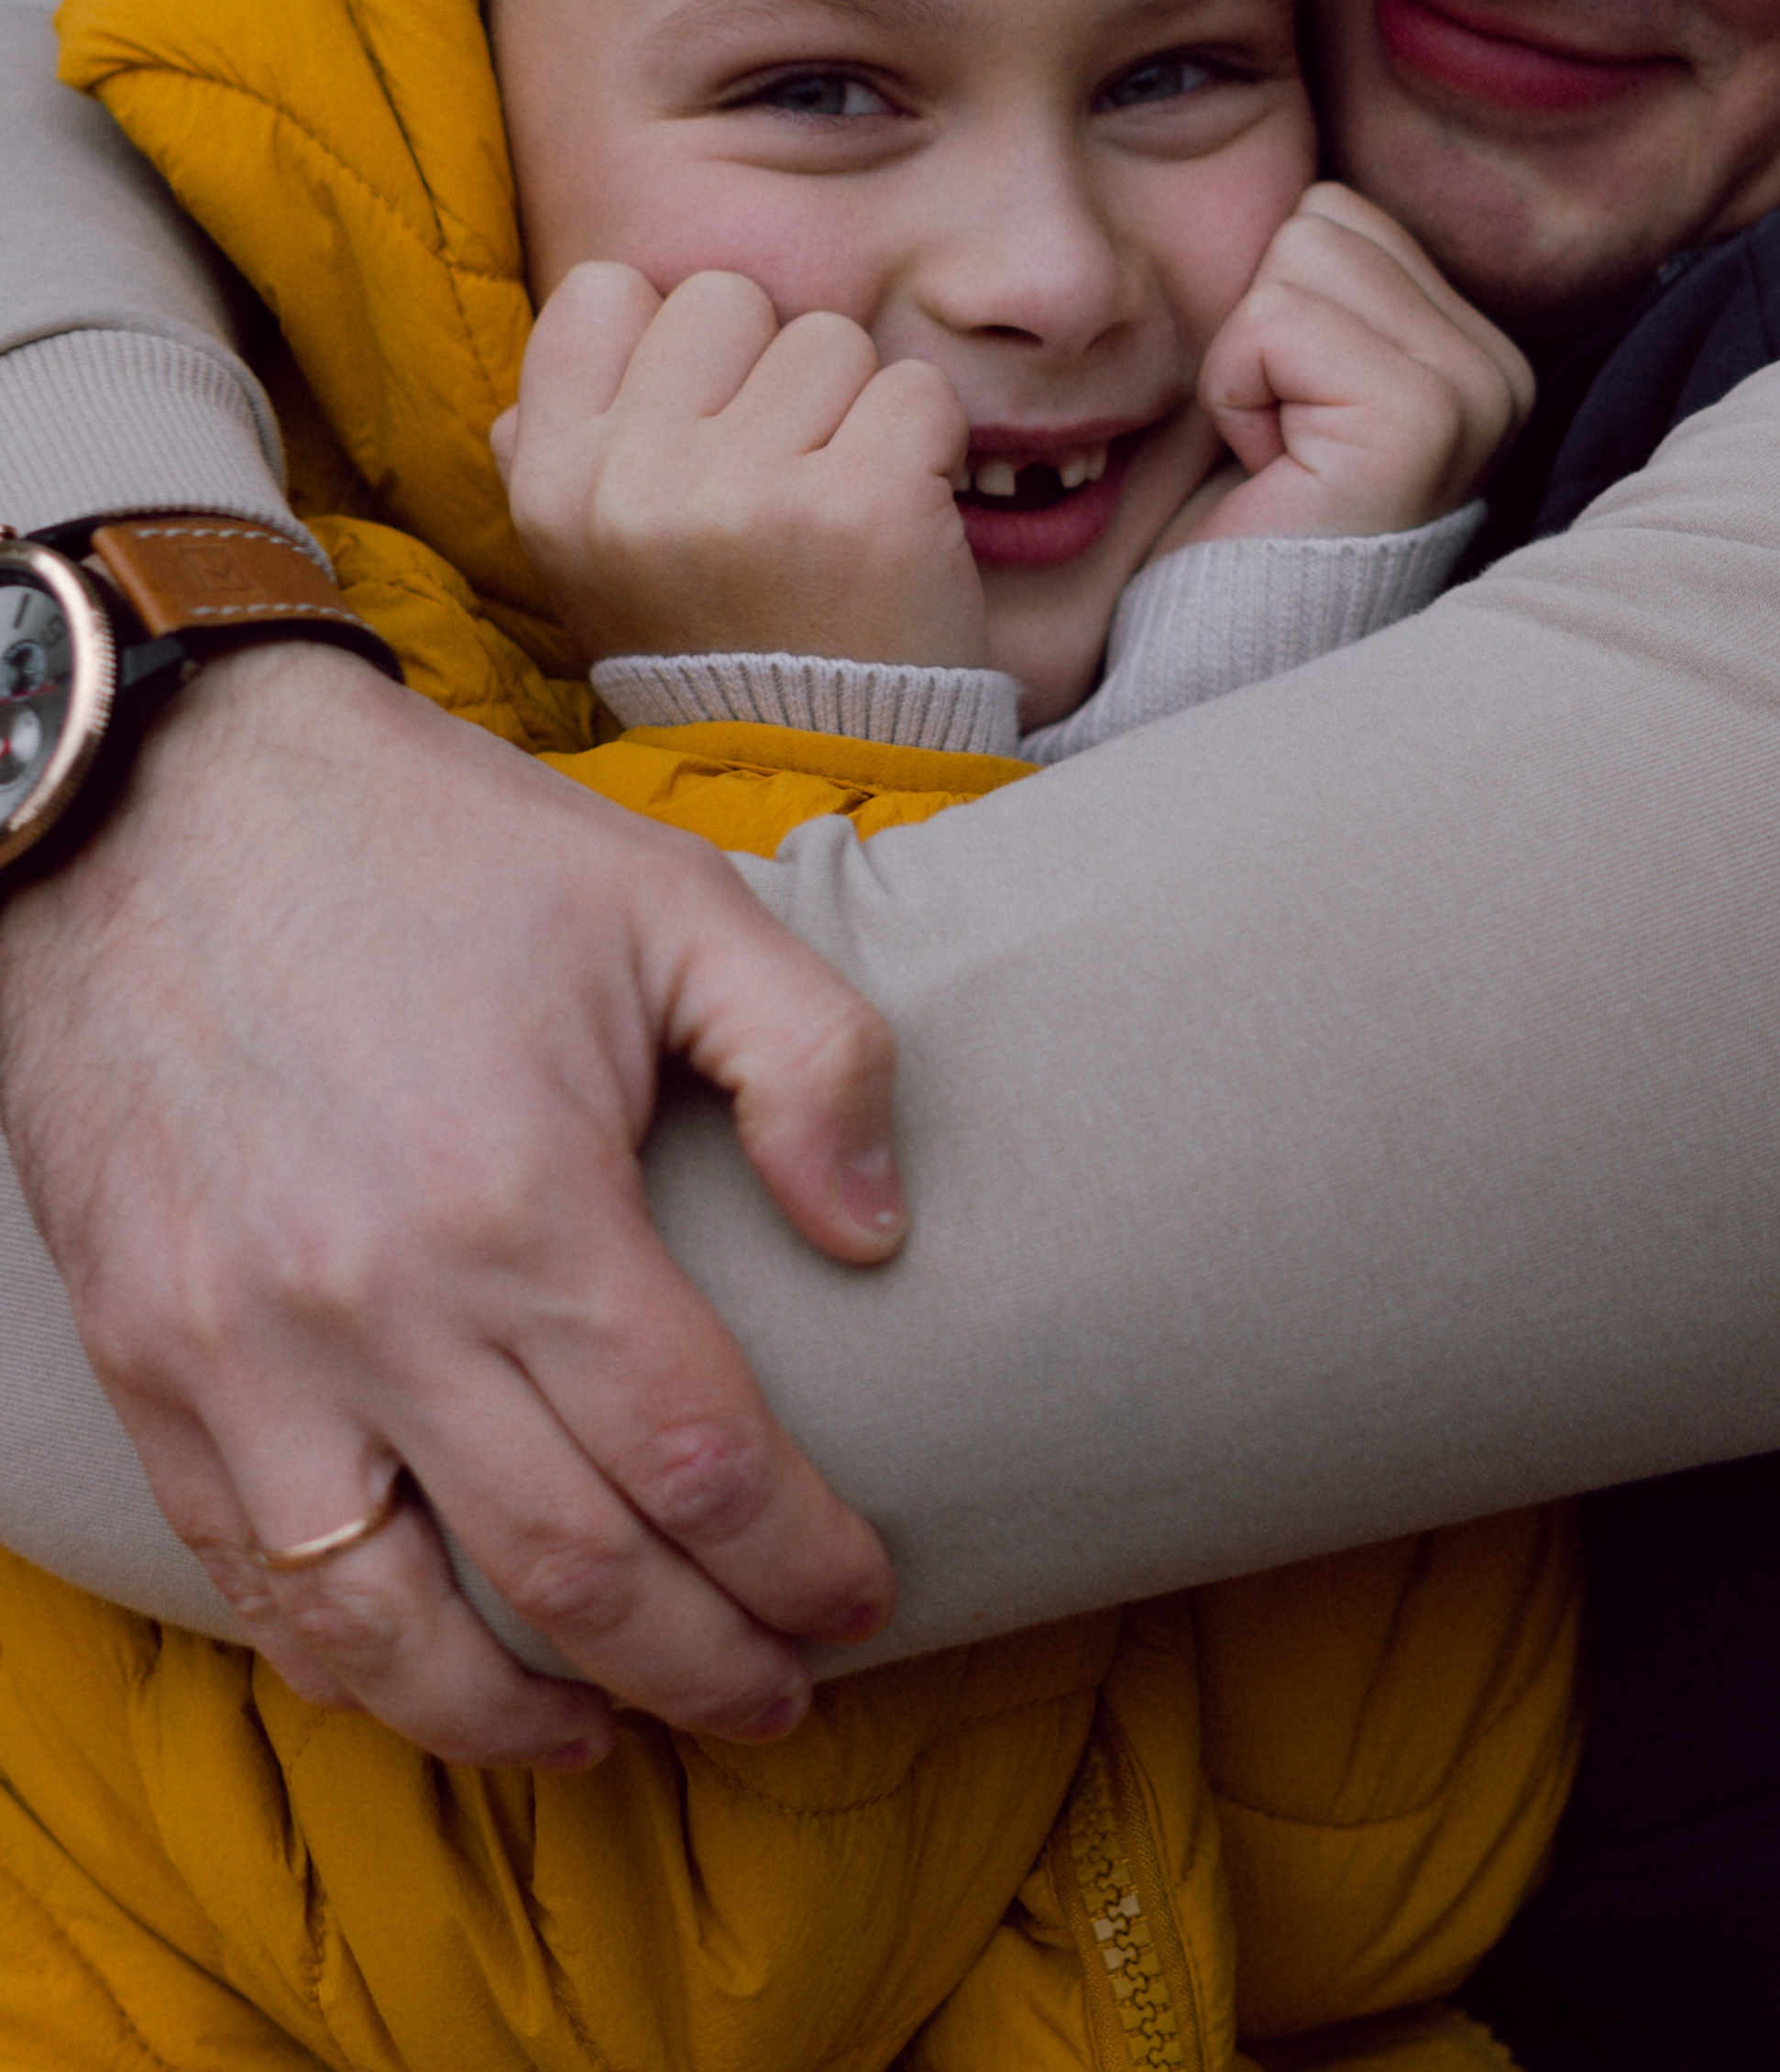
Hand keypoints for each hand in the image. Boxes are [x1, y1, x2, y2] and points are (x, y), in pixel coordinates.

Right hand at [0, 641, 905, 1766]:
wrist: (156, 799)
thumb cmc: (433, 845)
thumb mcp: (670, 899)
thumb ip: (811, 1058)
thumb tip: (878, 1236)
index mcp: (521, 1202)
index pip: (698, 1463)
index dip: (804, 1559)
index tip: (867, 1593)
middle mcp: (372, 1312)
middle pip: (573, 1578)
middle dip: (705, 1668)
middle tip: (787, 1698)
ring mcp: (236, 1357)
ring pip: (392, 1633)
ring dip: (524, 1720)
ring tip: (619, 1736)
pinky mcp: (144, 1361)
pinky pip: (253, 1577)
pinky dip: (357, 1661)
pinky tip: (437, 1667)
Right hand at [494, 263, 983, 667]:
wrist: (814, 773)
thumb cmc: (713, 643)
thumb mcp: (588, 557)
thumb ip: (561, 436)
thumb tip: (592, 314)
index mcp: (554, 483)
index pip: (606, 290)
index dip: (675, 342)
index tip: (704, 423)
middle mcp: (635, 485)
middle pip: (727, 297)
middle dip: (771, 368)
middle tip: (784, 471)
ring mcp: (748, 496)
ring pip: (831, 337)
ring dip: (855, 407)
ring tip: (836, 504)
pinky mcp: (863, 509)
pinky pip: (918, 390)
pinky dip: (931, 444)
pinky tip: (903, 516)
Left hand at [1188, 184, 1534, 545]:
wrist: (1217, 653)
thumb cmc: (1238, 518)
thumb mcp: (1290, 373)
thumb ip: (1317, 280)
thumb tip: (1291, 183)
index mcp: (1476, 348)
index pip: (1338, 212)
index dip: (1271, 308)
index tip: (1290, 419)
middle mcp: (1500, 368)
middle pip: (1319, 219)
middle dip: (1259, 325)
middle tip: (1279, 441)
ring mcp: (1474, 392)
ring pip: (1295, 257)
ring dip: (1244, 359)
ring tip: (1278, 453)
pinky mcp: (1421, 420)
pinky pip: (1275, 321)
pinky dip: (1236, 392)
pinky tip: (1269, 469)